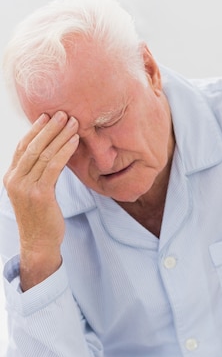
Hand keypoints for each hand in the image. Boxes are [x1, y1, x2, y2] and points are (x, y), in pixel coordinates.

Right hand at [3, 111, 78, 290]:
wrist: (39, 243)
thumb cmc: (41, 217)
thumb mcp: (36, 192)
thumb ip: (39, 174)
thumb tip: (52, 153)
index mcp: (10, 177)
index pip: (22, 147)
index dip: (35, 130)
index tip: (47, 116)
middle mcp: (13, 179)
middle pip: (32, 146)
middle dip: (49, 127)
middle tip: (64, 113)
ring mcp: (24, 186)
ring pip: (43, 153)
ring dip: (60, 135)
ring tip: (73, 122)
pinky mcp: (39, 194)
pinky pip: (54, 166)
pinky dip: (65, 150)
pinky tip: (75, 141)